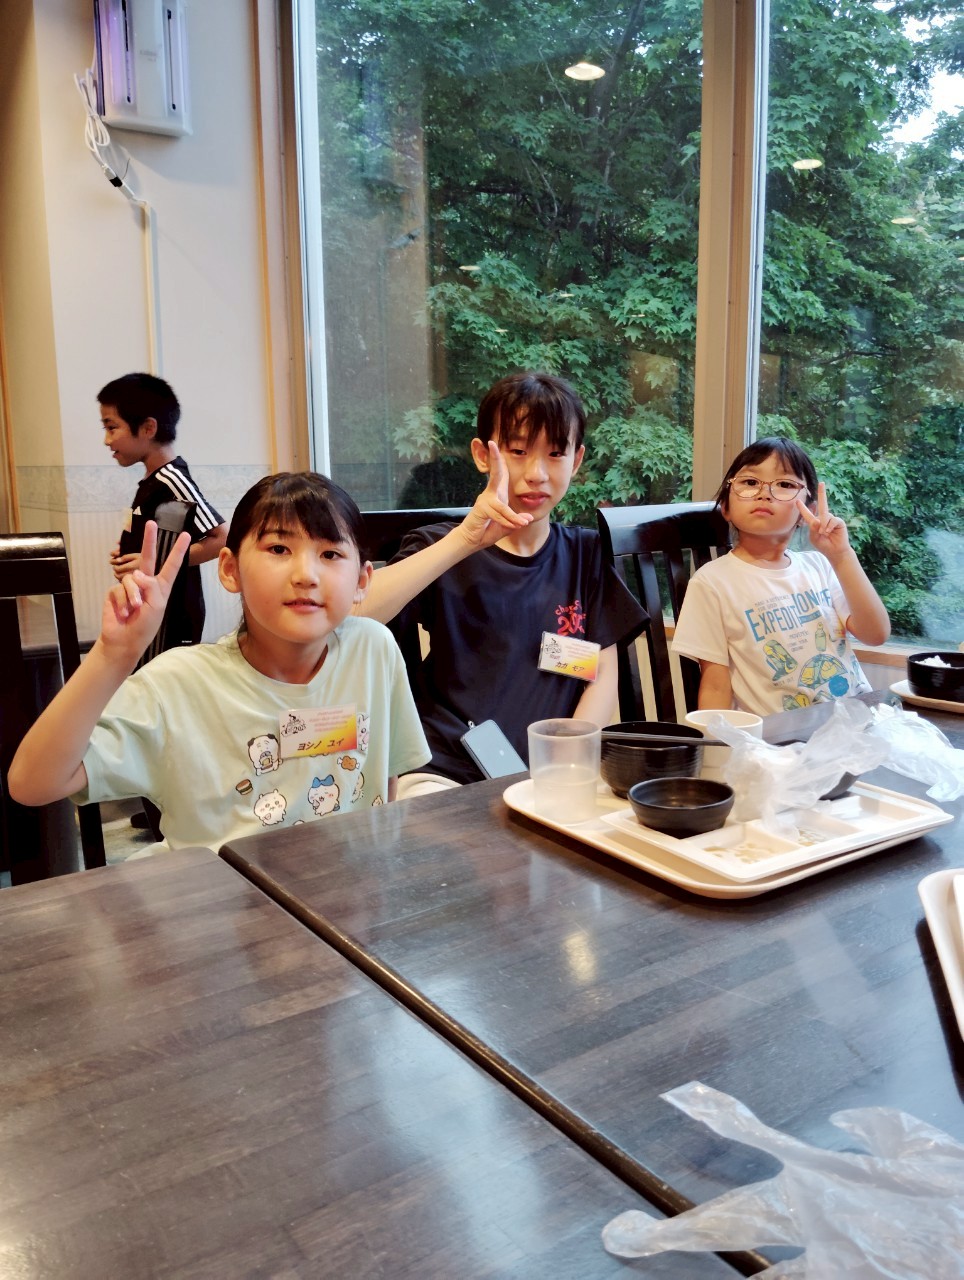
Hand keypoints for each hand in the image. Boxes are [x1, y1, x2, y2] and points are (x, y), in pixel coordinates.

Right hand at [101, 521, 190, 660]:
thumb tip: (137, 574)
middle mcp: (145, 583)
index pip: (171, 566)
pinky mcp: (115, 591)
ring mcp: (129, 586)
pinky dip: (122, 601)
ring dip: (133, 596)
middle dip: (149, 540)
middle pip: (147, 557)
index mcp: (161, 587)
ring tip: (134, 609)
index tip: (186, 535)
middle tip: (151, 522)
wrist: (124, 640)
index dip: (178, 551)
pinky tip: (123, 612)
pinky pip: (119, 589)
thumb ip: (151, 587)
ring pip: (131, 579)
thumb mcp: (156, 606)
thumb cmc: (145, 626)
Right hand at [458, 441, 531, 549]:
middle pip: (495, 473)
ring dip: (513, 517)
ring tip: (522, 524)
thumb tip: (528, 518)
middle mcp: (490, 494)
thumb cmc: (489, 530)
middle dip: (495, 458)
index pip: (500, 475)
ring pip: (503, 506)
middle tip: (492, 443)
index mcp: (498, 494)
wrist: (473, 540)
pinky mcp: (482, 508)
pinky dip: (507, 520)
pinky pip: (499, 513)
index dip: (500, 461)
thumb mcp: (508, 525)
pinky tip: (512, 526)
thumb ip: (517, 520)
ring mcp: (485, 500)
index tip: (496, 446)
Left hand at [796, 482, 851, 560]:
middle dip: (822, 493)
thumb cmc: (823, 545)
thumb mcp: (814, 538)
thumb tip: (818, 520)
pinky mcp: (839, 522)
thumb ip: (813, 529)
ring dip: (823, 526)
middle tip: (822, 483)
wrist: (835, 551)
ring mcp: (831, 519)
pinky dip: (829, 527)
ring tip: (824, 533)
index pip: (807, 514)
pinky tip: (829, 532)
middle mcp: (824, 518)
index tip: (797, 501)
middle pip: (822, 504)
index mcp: (815, 523)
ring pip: (825, 516)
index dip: (802, 508)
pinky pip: (832, 520)